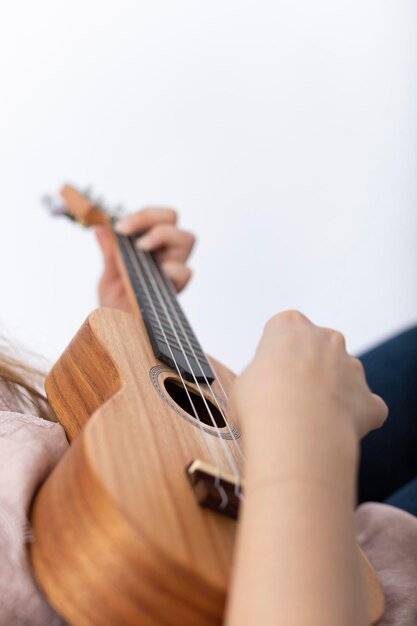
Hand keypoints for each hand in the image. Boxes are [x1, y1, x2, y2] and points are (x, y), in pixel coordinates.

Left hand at [94, 207, 194, 312]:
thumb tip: (100, 228)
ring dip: (164, 235)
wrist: (119, 334)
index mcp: (150, 247)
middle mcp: (165, 255)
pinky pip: (185, 272)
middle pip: (173, 219)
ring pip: (187, 239)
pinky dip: (171, 267)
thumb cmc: (116, 307)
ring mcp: (172, 270)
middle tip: (131, 233)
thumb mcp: (108, 278)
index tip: (120, 227)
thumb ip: (109, 253)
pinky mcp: (175, 289)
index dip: (143, 215)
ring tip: (143, 248)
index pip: (157, 217)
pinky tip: (156, 273)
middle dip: (153, 218)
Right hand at [233, 310, 387, 441]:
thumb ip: (260, 376)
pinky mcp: (370, 399)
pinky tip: (335, 433)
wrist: (296, 430)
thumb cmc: (261, 402)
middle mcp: (327, 338)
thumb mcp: (242, 380)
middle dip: (309, 370)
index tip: (267, 377)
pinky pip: (365, 408)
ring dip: (332, 394)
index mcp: (291, 325)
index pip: (284, 331)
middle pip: (320, 349)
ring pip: (344, 377)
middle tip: (288, 399)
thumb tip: (263, 391)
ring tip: (309, 420)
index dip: (276, 356)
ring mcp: (352, 367)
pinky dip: (355, 419)